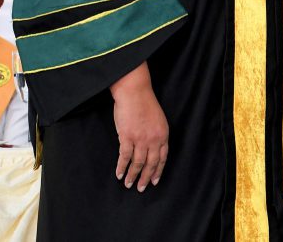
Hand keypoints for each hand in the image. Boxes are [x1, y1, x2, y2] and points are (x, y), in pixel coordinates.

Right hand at [111, 62, 168, 191]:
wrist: (135, 93)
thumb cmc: (145, 103)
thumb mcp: (158, 119)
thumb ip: (156, 134)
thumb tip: (150, 148)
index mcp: (163, 134)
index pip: (162, 157)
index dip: (158, 170)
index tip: (155, 180)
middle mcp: (154, 139)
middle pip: (151, 163)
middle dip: (146, 178)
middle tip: (142, 188)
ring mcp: (141, 139)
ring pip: (138, 163)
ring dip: (133, 175)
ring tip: (128, 184)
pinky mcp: (127, 137)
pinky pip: (124, 157)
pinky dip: (121, 167)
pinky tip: (119, 174)